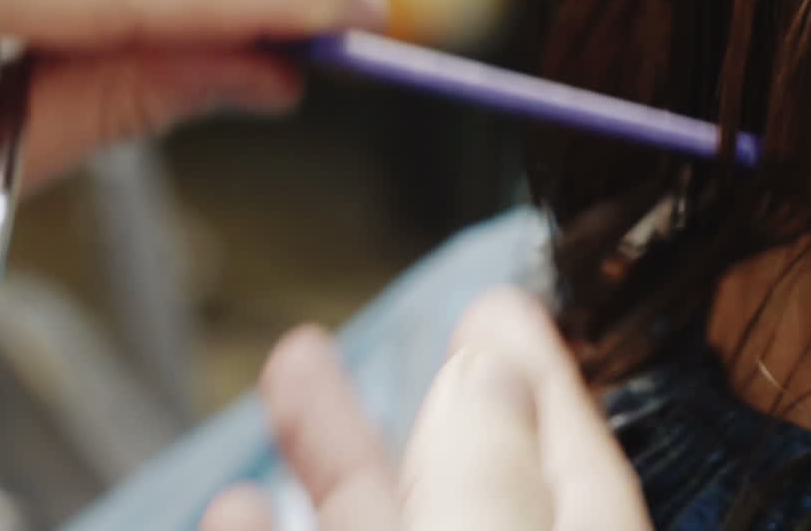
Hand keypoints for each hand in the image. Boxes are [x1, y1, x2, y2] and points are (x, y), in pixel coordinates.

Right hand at [203, 288, 649, 530]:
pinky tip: (236, 505)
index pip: (575, 470)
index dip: (539, 375)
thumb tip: (492, 366)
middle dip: (427, 391)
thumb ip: (491, 478)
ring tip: (292, 357)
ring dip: (332, 444)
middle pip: (465, 488)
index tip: (502, 303)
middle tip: (427, 304)